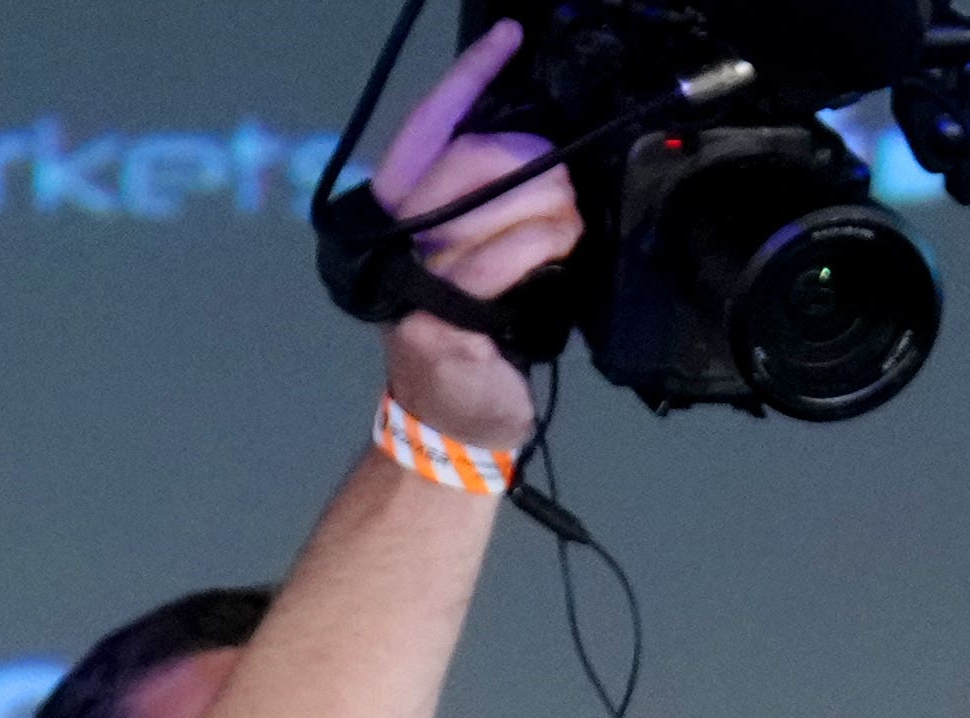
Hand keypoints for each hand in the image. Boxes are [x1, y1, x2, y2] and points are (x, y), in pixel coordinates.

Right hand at [370, 22, 579, 448]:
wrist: (458, 426)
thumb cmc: (481, 341)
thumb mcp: (489, 264)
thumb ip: (500, 214)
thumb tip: (551, 165)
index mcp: (407, 213)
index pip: (432, 128)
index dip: (468, 79)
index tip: (507, 38)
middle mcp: (400, 239)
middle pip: (464, 162)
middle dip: (527, 163)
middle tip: (564, 188)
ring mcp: (413, 282)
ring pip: (485, 211)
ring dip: (546, 212)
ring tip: (568, 229)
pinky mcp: (435, 323)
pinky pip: (493, 265)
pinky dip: (535, 251)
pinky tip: (556, 255)